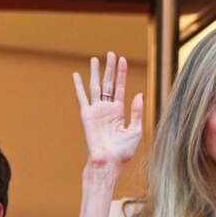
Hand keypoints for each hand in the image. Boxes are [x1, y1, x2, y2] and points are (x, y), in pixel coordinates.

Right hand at [73, 51, 142, 166]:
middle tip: (111, 53)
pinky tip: (76, 75)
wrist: (109, 162)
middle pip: (108, 84)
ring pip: (95, 87)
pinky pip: (82, 97)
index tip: (122, 60)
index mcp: (119, 112)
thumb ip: (137, 112)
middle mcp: (107, 109)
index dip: (121, 74)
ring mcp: (96, 111)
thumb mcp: (135, 130)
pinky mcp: (87, 115)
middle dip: (110, 69)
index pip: (120, 88)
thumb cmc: (122, 152)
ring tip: (96, 59)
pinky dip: (78, 86)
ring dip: (96, 73)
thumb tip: (139, 94)